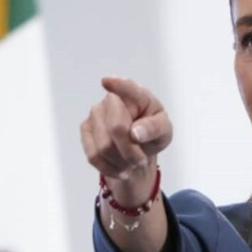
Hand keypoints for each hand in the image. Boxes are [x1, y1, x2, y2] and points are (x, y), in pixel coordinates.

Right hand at [80, 77, 172, 205]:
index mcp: (138, 95)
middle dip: (130, 151)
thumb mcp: (164, 132)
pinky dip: (109, 168)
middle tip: (141, 160)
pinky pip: (93, 156)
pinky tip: (121, 170)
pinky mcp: (86, 129)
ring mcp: (96, 113)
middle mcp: (113, 99)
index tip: (107, 81)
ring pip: (103, 146)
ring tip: (132, 163)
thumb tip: (135, 133)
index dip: (117, 85)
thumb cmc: (152, 133)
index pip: (127, 87)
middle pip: (116, 129)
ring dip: (121, 162)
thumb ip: (155, 129)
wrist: (138, 148)